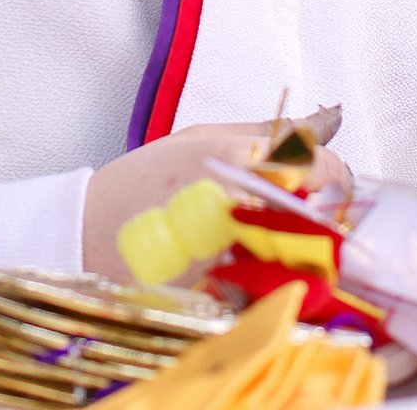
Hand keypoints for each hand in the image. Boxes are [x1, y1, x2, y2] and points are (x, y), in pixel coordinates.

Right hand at [84, 107, 346, 280]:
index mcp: (243, 159)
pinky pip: (277, 289)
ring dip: (296, 249)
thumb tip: (327, 121)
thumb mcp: (202, 136)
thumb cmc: (144, 180)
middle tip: (287, 215)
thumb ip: (268, 131)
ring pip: (306, 257)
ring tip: (258, 242)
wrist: (88, 232)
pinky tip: (243, 268)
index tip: (316, 182)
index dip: (329, 176)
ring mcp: (241, 257)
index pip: (327, 169)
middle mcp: (248, 205)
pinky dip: (272, 281)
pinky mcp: (228, 296)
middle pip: (324, 217)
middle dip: (315, 215)